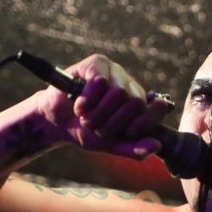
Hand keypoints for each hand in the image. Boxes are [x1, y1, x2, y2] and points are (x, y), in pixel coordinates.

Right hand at [36, 54, 171, 159]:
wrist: (55, 122)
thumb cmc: (84, 131)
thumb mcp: (110, 145)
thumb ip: (134, 148)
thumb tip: (157, 145)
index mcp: (138, 103)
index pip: (156, 109)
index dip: (140, 125)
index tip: (123, 134)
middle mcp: (130, 85)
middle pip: (135, 103)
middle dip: (112, 123)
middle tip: (95, 127)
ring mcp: (115, 71)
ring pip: (118, 92)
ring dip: (97, 114)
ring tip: (85, 117)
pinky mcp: (97, 63)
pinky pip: (99, 82)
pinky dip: (87, 100)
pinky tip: (78, 105)